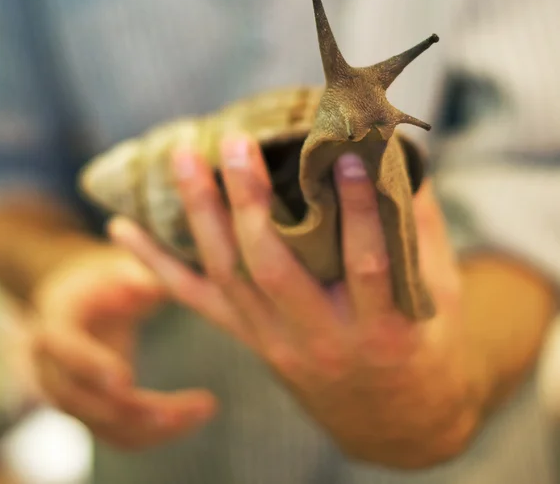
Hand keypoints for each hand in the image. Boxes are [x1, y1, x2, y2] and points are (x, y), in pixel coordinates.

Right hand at [30, 239, 216, 449]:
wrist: (82, 306)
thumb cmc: (104, 282)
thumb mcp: (116, 270)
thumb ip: (133, 277)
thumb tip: (149, 285)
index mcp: (55, 327)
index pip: (66, 351)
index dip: (92, 366)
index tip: (126, 379)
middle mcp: (53, 370)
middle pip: (85, 402)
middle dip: (134, 411)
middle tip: (183, 409)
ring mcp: (72, 397)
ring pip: (108, 427)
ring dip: (156, 428)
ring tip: (206, 408)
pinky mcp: (94, 413)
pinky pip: (122, 434)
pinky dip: (157, 432)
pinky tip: (195, 416)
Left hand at [109, 135, 478, 467]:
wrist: (392, 415)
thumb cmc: (420, 345)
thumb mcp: (436, 293)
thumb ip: (418, 226)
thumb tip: (403, 154)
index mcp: (381, 327)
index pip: (367, 262)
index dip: (358, 209)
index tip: (347, 155)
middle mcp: (321, 338)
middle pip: (274, 266)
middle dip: (250, 202)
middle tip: (234, 144)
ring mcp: (276, 342)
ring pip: (228, 276)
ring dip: (201, 215)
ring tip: (182, 159)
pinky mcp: (251, 340)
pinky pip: (197, 302)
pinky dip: (156, 265)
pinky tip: (123, 232)